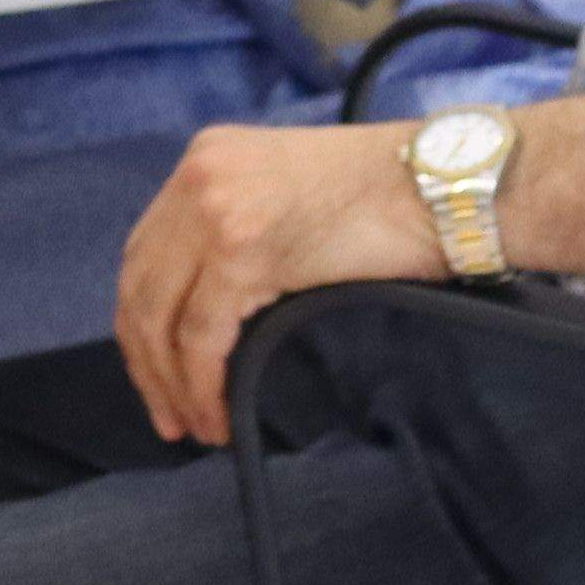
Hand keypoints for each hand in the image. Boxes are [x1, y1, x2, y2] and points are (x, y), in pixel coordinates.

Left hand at [110, 123, 441, 445]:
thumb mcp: (290, 191)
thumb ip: (242, 226)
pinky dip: (201, 385)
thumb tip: (213, 305)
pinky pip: (201, 336)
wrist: (445, 185)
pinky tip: (216, 417)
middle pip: (139, 285)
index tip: (154, 369)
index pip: (145, 249)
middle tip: (165, 413)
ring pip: (160, 316)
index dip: (141, 317)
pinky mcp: (243, 252)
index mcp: (206, 157)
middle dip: (145, 360)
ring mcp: (216, 212)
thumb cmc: (390, 196)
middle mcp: (197, 178)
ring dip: (169, 383)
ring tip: (191, 427)